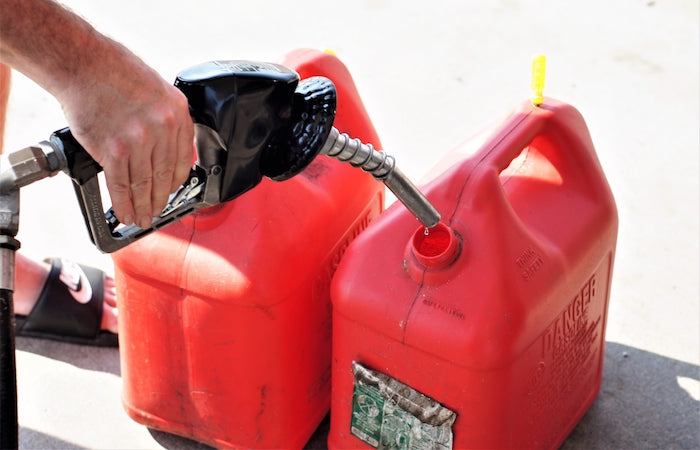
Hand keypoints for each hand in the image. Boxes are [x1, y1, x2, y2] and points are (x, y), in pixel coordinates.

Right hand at [59, 49, 193, 227]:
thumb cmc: (114, 71)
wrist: (81, 62)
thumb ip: (166, 121)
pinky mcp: (113, 150)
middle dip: (161, 200)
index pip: (184, 159)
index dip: (177, 182)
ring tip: (142, 218)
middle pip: (165, 175)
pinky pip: (121, 185)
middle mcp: (162, 127)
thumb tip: (168, 151)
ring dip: (143, 207)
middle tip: (157, 212)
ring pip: (144, 184)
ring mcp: (138, 140)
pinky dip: (123, 203)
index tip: (173, 192)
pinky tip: (125, 213)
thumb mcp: (158, 91)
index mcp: (177, 113)